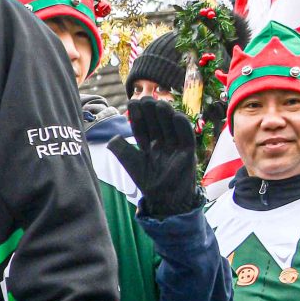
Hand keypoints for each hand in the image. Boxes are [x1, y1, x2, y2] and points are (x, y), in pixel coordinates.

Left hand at [116, 96, 204, 219]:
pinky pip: (186, 136)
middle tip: (146, 100)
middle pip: (156, 122)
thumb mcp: (131, 163)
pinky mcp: (188, 152)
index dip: (136, 115)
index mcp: (148, 143)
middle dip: (151, 111)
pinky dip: (182, 126)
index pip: (142, 125)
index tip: (132, 103)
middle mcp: (162, 142)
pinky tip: (176, 115)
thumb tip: (111, 137)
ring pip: (170, 125)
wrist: (164, 200)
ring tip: (159, 104)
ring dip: (165, 114)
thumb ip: (120, 149)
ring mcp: (175, 146)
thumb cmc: (147, 182)